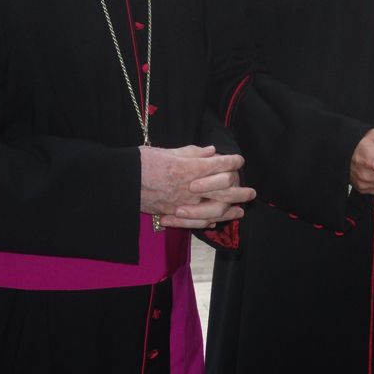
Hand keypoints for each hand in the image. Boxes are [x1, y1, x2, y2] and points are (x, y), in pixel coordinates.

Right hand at [140, 145, 254, 228]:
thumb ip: (191, 152)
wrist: (121, 183)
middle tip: (252, 192)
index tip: (239, 159)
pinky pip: (196, 221)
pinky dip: (209, 221)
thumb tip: (212, 151)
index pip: (218, 165)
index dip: (232, 161)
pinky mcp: (173, 214)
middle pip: (222, 191)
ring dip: (230, 211)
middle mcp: (189, 188)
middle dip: (240, 191)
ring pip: (213, 209)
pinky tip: (216, 220)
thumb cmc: (141, 163)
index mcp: (188, 168)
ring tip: (240, 211)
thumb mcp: (165, 151)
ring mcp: (182, 204)